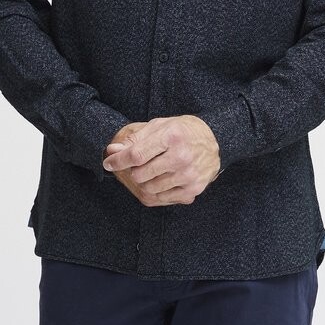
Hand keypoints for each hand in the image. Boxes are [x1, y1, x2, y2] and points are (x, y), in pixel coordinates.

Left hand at [102, 115, 220, 205]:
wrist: (215, 140)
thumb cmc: (183, 131)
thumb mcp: (160, 126)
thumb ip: (135, 140)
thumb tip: (112, 151)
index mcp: (171, 137)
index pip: (136, 155)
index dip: (118, 161)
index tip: (109, 163)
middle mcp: (181, 157)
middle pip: (140, 175)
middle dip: (134, 171)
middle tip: (139, 164)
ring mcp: (188, 175)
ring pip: (149, 189)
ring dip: (145, 182)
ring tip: (152, 171)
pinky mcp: (193, 189)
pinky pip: (163, 198)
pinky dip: (157, 191)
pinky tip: (162, 179)